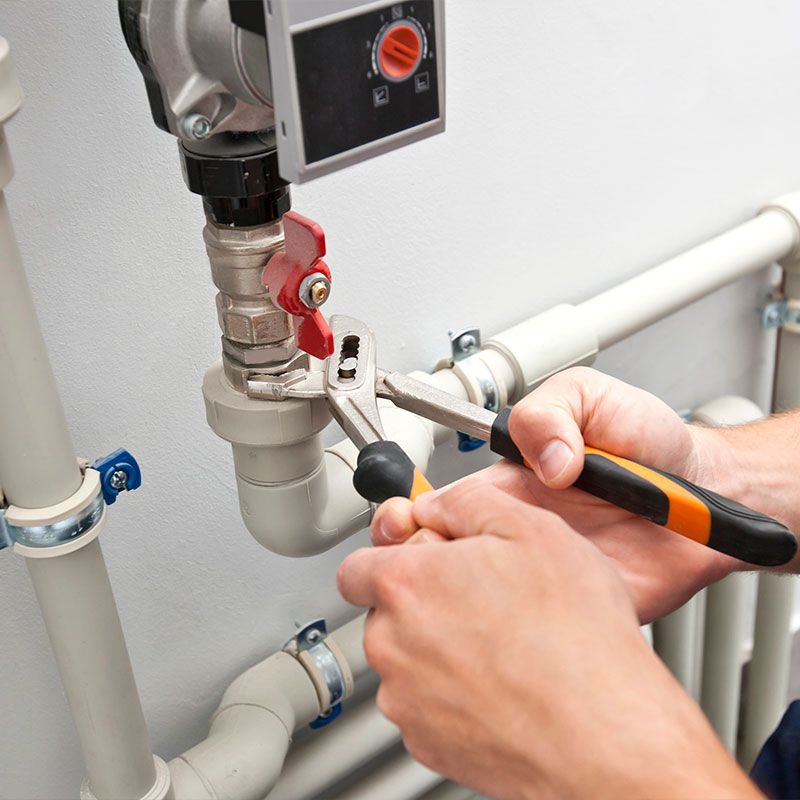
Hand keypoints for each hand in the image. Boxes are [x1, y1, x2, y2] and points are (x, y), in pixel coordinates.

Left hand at [338, 483, 758, 799]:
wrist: (605, 735)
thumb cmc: (575, 638)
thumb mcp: (530, 528)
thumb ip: (466, 502)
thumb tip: (438, 505)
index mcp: (406, 584)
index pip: (358, 566)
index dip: (396, 557)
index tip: (426, 560)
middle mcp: (392, 644)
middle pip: (386, 612)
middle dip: (424, 601)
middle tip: (481, 599)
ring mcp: (407, 699)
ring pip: (407, 660)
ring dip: (440, 648)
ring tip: (502, 644)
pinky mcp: (428, 743)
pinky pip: (426, 705)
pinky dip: (454, 693)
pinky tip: (503, 683)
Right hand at [373, 367, 740, 621]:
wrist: (710, 494)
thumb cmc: (652, 443)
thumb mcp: (594, 398)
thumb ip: (553, 411)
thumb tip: (543, 459)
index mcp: (511, 483)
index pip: (443, 503)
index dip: (413, 514)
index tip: (400, 519)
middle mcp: (520, 531)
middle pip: (448, 556)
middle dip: (418, 563)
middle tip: (421, 559)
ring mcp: (545, 571)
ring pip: (481, 598)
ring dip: (460, 596)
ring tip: (466, 583)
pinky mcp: (578, 603)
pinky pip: (536, 625)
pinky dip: (516, 628)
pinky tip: (511, 618)